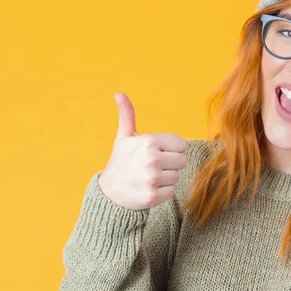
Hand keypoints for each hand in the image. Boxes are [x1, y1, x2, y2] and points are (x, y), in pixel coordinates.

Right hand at [97, 92, 186, 209]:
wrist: (109, 192)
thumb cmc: (120, 161)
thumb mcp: (124, 137)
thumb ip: (127, 115)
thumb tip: (119, 93)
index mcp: (148, 142)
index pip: (181, 145)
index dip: (171, 149)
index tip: (157, 153)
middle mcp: (151, 159)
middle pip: (181, 161)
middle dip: (169, 164)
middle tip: (152, 167)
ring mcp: (152, 179)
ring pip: (176, 176)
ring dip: (166, 178)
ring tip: (149, 177)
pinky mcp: (153, 196)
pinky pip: (172, 191)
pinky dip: (163, 192)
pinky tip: (149, 188)